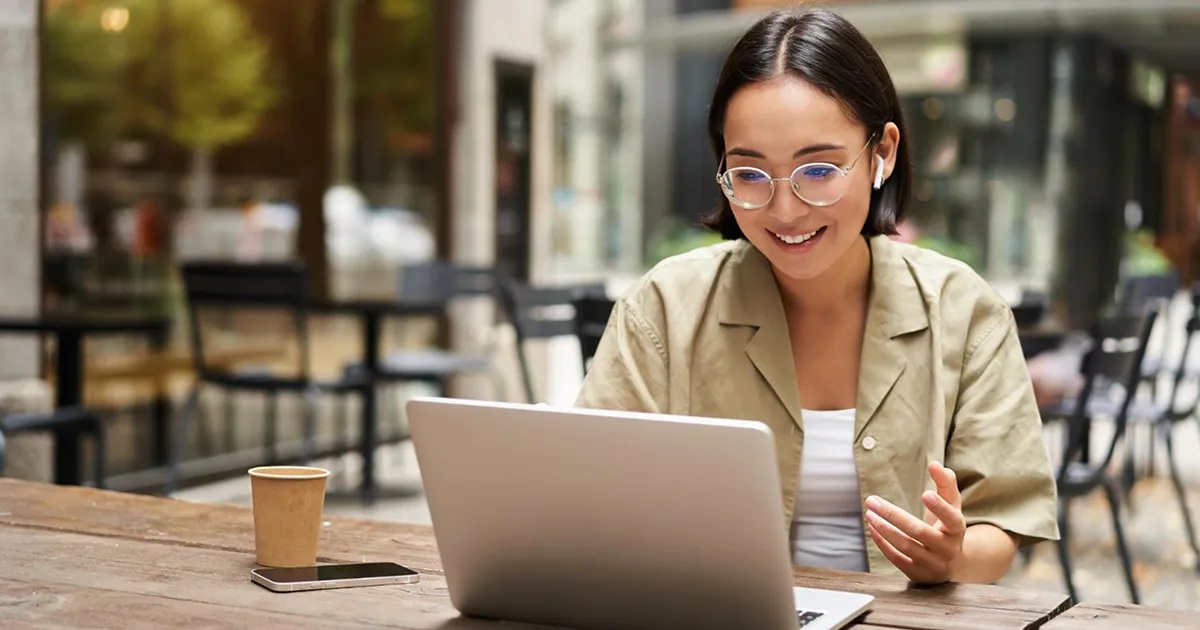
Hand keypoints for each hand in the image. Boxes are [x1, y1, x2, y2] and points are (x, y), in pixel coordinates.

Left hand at [864, 462, 965, 584]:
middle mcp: (947, 549)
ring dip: (884, 529)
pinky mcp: (918, 574)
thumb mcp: (952, 505)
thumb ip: (946, 483)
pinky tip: (872, 528)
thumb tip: (936, 464)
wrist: (952, 563)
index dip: (939, 507)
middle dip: (893, 515)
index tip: (924, 493)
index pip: (951, 518)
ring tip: (869, 513)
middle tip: (872, 500)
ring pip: (906, 547)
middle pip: (920, 532)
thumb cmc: (947, 526)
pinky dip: (883, 543)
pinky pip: (897, 559)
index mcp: (958, 529)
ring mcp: (933, 564)